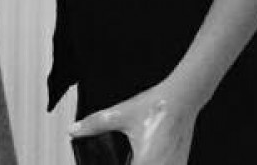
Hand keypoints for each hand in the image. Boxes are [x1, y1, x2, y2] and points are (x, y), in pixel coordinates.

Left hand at [69, 78, 199, 164]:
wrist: (182, 98)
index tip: (114, 161)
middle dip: (125, 164)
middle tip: (124, 155)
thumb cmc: (155, 106)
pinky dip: (152, 163)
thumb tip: (73, 130)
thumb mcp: (121, 114)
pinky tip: (144, 156)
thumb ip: (95, 124)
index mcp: (146, 163)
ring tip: (131, 155)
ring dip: (139, 164)